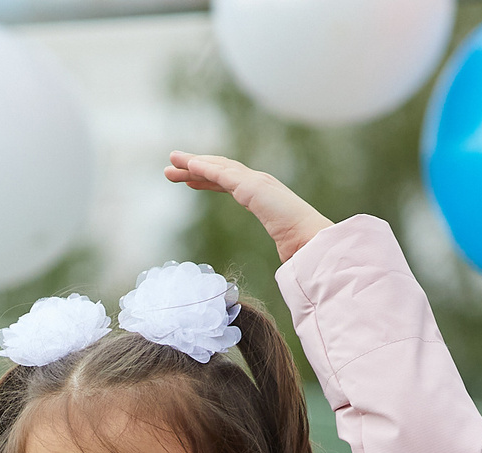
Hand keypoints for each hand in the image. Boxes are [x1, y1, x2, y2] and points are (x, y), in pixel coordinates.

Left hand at [164, 152, 332, 261]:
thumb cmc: (301, 246)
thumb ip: (282, 247)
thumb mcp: (283, 244)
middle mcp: (259, 183)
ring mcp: (255, 182)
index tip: (190, 181)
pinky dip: (203, 168)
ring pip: (217, 168)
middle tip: (171, 167)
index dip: (208, 179)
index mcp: (263, 194)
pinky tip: (188, 165)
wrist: (311, 240)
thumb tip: (288, 261)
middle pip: (219, 170)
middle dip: (194, 168)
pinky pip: (221, 174)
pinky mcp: (250, 186)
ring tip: (171, 162)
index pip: (229, 182)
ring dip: (192, 164)